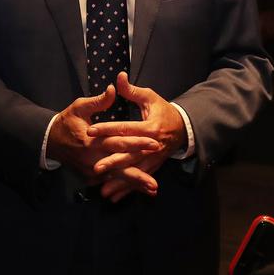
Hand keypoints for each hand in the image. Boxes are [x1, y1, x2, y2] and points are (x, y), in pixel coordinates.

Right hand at [46, 85, 160, 183]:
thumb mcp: (79, 107)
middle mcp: (92, 159)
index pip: (118, 142)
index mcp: (91, 141)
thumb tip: (113, 89)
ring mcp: (90, 171)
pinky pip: (110, 181)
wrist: (49, 141)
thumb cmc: (67, 122)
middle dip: (138, 175)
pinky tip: (140, 189)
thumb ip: (98, 101)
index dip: (137, 143)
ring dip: (134, 184)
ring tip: (152, 189)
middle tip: (155, 183)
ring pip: (116, 178)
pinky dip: (124, 185)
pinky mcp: (90, 178)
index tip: (154, 143)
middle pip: (119, 167)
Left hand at [86, 72, 186, 200]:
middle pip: (129, 154)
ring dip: (119, 181)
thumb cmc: (162, 110)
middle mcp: (152, 146)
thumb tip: (118, 78)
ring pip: (134, 171)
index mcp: (149, 127)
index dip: (107, 128)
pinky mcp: (153, 167)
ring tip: (103, 189)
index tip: (90, 131)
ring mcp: (153, 159)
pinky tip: (114, 196)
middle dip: (113, 162)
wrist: (183, 128)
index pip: (125, 128)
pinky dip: (128, 188)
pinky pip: (139, 178)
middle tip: (96, 168)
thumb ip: (132, 91)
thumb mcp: (149, 97)